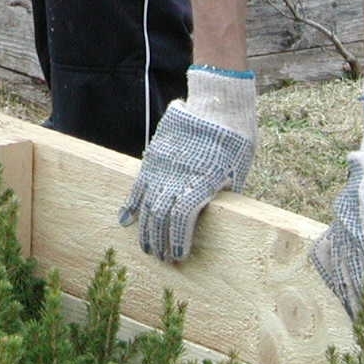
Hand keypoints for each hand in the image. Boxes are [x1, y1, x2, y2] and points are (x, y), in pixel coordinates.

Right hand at [118, 67, 256, 260]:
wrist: (217, 104)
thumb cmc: (235, 140)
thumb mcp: (238, 173)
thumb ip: (223, 197)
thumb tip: (217, 218)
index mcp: (201, 182)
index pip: (182, 219)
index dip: (178, 240)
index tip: (178, 256)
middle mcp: (178, 176)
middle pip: (161, 215)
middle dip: (160, 240)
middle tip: (162, 258)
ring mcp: (162, 166)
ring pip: (147, 203)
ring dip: (146, 228)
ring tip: (147, 247)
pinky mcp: (154, 156)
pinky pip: (138, 184)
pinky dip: (131, 204)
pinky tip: (125, 221)